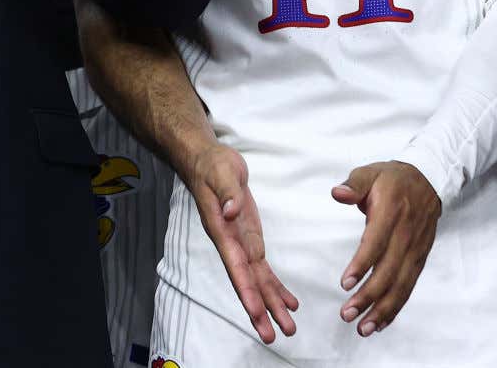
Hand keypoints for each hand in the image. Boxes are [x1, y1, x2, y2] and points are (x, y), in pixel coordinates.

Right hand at [176, 141, 297, 342]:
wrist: (207, 161)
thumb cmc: (213, 166)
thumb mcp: (222, 172)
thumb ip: (227, 193)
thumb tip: (231, 211)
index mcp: (222, 231)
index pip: (235, 267)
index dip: (246, 291)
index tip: (257, 312)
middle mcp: (231, 245)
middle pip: (247, 283)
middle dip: (260, 310)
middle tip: (275, 335)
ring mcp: (241, 245)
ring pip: (257, 282)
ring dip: (272, 305)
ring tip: (288, 327)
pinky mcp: (250, 241)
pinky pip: (263, 270)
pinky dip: (276, 287)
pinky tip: (290, 302)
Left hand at [332, 161, 440, 335]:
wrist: (429, 180)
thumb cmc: (393, 179)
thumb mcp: (371, 172)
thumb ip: (354, 184)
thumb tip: (338, 193)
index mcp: (392, 213)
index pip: (376, 243)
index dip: (362, 265)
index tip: (345, 283)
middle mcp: (406, 235)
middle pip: (389, 272)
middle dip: (368, 297)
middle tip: (347, 314)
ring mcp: (415, 250)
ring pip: (400, 286)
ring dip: (382, 309)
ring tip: (363, 328)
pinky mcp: (419, 259)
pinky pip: (408, 287)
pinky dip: (395, 307)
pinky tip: (380, 322)